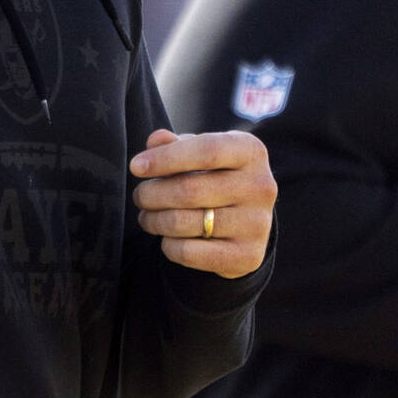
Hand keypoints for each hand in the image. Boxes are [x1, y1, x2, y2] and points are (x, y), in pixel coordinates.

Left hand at [130, 128, 275, 277]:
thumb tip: (156, 141)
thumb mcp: (198, 152)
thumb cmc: (212, 174)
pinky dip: (167, 245)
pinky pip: (188, 252)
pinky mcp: (248, 257)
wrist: (245, 220)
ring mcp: (258, 225)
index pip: (206, 151)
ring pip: (183, 222)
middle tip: (139, 196)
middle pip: (188, 190)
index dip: (165, 158)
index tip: (136, 166)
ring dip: (153, 220)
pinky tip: (167, 237)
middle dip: (150, 194)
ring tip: (147, 215)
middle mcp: (260, 187)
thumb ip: (174, 143)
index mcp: (250, 151)